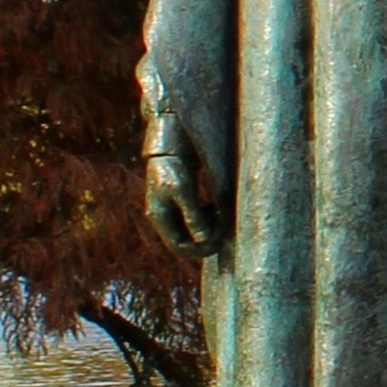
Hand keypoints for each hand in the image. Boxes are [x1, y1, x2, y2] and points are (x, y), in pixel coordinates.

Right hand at [146, 133, 222, 259]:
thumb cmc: (173, 163)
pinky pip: (197, 215)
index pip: (179, 246)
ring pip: (193, 228)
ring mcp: (173, 206)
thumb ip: (193, 214)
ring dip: (209, 226)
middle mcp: (165, 214)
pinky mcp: (182, 196)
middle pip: (187, 239)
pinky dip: (209, 214)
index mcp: (160, 216)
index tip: (220, 243)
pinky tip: (218, 205)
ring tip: (222, 215)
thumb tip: (203, 239)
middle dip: (207, 238)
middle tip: (226, 227)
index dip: (200, 250)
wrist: (171, 136)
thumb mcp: (183, 189)